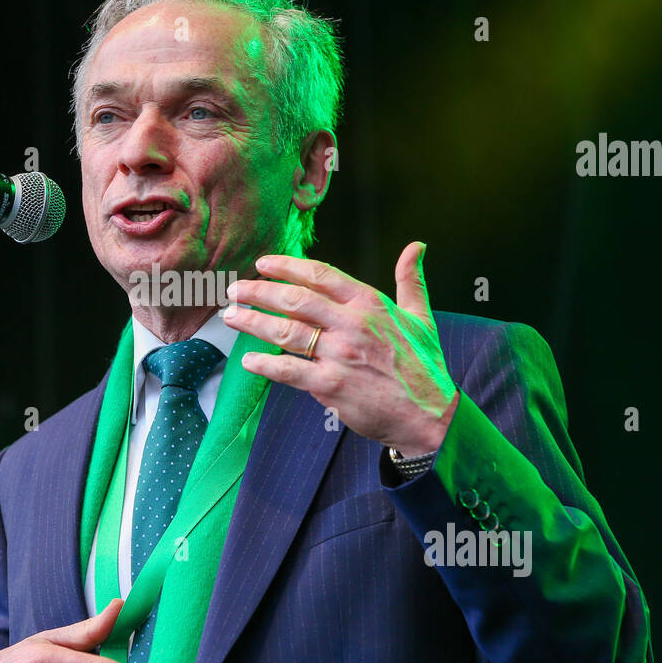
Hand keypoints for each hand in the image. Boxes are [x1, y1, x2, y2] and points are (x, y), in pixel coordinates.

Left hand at [223, 241, 457, 455]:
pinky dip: (265, 364)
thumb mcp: (422, 316)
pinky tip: (248, 360)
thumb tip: (416, 246)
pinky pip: (289, 370)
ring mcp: (340, 354)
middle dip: (259, 291)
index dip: (287, 266)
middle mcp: (352, 324)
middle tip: (234, 289)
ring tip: (231, 317)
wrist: (431, 415)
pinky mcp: (331, 385)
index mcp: (370, 303)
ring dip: (253, 322)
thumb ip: (411, 280)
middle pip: (294, 299)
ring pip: (286, 331)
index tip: (263, 263)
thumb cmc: (423, 366)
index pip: (320, 275)